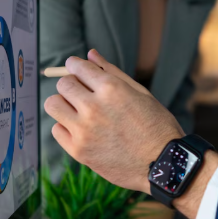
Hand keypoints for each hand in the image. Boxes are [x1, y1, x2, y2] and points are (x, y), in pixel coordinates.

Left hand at [43, 49, 183, 192]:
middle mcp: (94, 107)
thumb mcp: (140, 93)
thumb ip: (112, 72)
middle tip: (84, 94)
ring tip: (79, 112)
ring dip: (63, 104)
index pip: (77, 66)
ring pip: (53, 105)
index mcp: (111, 89)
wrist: (164, 164)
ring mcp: (84, 130)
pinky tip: (83, 130)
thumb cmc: (157, 126)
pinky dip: (66, 127)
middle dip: (72, 85)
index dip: (75, 65)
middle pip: (63, 85)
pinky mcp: (78, 151)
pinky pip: (56, 130)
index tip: (77, 69)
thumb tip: (90, 54)